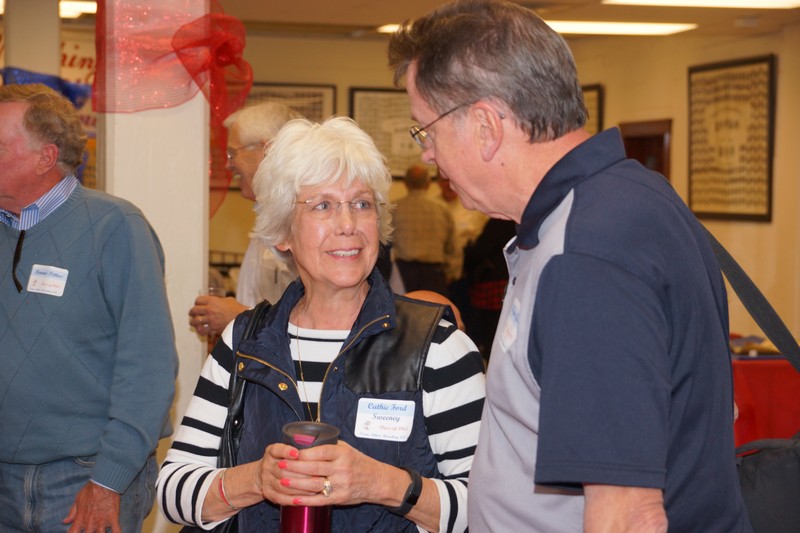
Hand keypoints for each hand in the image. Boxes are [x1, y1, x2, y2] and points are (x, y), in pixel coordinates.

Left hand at [63, 481, 120, 532]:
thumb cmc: (90, 490)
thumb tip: (65, 521)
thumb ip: (72, 512)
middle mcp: (90, 523)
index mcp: (80, 519)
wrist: (104, 482)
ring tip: (101, 532)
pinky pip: (116, 530)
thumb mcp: (78, 500)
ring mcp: (102, 521)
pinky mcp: (113, 518)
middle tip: (91, 532)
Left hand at [188, 296, 246, 334]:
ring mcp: (210, 319)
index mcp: (212, 301)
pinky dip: (200, 331)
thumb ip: (221, 300)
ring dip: (193, 322)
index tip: (197, 304)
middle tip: (192, 313)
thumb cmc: (237, 308)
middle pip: (194, 310)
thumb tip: (219, 301)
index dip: (197, 302)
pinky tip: (200, 330)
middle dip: (192, 312)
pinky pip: (202, 330)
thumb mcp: (229, 300)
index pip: (198, 300)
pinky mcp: (213, 328)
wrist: (243, 318)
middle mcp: (209, 309)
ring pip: (195, 320)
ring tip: (193, 322)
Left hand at [262, 441, 392, 507]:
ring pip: (314, 484)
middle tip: (280, 465)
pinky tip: (294, 499)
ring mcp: (341, 484)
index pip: (320, 452)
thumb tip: (307, 441)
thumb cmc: (359, 463)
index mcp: (343, 454)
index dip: (303, 453)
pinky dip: (306, 500)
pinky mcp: (340, 498)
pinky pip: (320, 500)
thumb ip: (329, 446)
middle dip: (294, 467)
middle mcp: (342, 469)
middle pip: (314, 468)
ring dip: (296, 484)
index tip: (290, 453)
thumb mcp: (347, 449)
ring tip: (282, 481)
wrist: (376, 481)